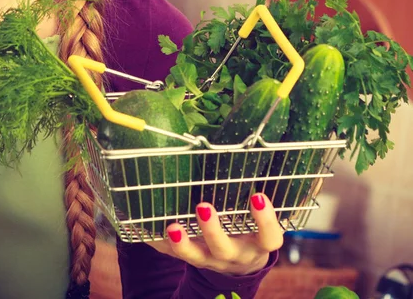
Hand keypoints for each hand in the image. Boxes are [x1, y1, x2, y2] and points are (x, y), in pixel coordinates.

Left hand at [146, 193, 282, 275]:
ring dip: (184, 244)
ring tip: (172, 226)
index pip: (270, 237)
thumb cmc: (252, 228)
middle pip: (225, 249)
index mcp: (259, 243)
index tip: (258, 196)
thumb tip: (252, 153)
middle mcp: (237, 254)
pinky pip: (176, 256)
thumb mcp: (261, 219)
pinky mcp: (195, 260)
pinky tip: (148, 231)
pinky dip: (162, 244)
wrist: (240, 265)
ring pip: (198, 257)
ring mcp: (214, 261)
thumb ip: (260, 197)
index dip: (266, 221)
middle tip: (203, 206)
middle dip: (213, 230)